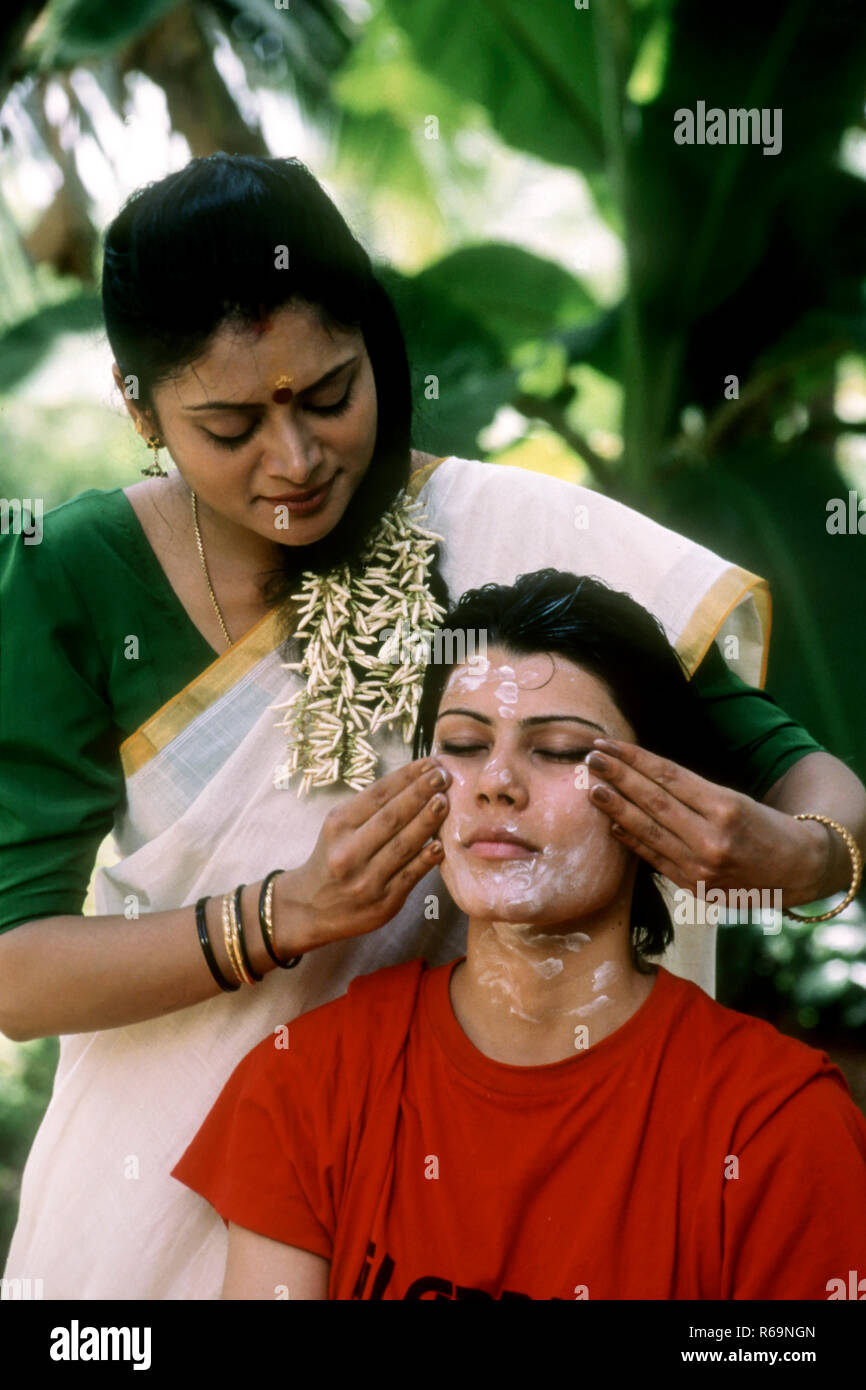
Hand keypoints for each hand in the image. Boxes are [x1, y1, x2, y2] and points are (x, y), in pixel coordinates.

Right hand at [274, 757, 449, 950]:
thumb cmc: (333, 859)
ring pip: (403, 845)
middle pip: (391, 817)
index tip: (429, 763)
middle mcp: (349, 852)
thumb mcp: (339, 829)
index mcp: (338, 826)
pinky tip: (441, 844)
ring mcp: (366, 879)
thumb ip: (370, 810)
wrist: (311, 908)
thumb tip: (415, 782)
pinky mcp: (383, 903)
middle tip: (443, 776)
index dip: (406, 777)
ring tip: (446, 801)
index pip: (377, 795)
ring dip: (427, 821)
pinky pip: (410, 877)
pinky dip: (427, 859)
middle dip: (420, 793)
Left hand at [585, 739, 829, 904]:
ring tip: (592, 789)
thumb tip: (640, 775)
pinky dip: (631, 841)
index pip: (668, 777)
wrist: (798, 870)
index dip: (634, 759)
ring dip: (616, 809)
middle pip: (653, 801)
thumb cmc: (765, 826)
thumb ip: (691, 793)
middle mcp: (711, 838)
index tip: (608, 745)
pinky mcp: (694, 886)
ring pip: (649, 831)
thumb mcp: (736, 799)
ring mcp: (701, 866)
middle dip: (618, 778)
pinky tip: (611, 825)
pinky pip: (654, 859)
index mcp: (725, 807)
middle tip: (591, 759)